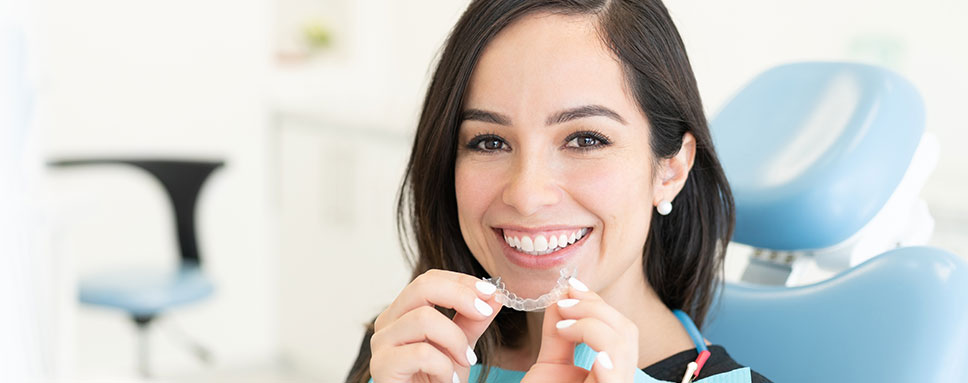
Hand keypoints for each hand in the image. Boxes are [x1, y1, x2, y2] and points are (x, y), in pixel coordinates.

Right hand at [369, 269, 501, 382]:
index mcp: (403, 312)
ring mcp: (381, 343)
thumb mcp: (461, 346)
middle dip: (461, 296)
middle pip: (422, 287)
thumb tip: (495, 296)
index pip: (429, 280)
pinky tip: (448, 381)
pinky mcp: (382, 366)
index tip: (491, 292)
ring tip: (466, 362)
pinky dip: (444, 368)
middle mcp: (387, 322)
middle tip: (485, 313)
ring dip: (455, 340)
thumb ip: (474, 320)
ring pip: (424, 318)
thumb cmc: (437, 381)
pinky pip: (422, 353)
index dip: (461, 281)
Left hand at [521, 278, 638, 382]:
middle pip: (627, 332)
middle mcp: (617, 381)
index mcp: (610, 373)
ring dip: (591, 324)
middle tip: (564, 303)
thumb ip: (559, 334)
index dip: (597, 303)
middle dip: (595, 308)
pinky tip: (584, 348)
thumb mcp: (549, 366)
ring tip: (561, 326)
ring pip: (624, 345)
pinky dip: (606, 357)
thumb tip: (563, 296)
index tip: (570, 286)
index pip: (618, 329)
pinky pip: (616, 377)